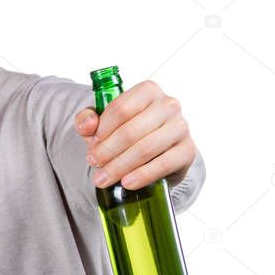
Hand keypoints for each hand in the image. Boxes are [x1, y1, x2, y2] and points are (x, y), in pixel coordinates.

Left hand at [75, 81, 194, 189]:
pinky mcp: (188, 150)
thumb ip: (87, 119)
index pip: (121, 109)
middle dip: (107, 151)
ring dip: (120, 166)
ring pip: (145, 148)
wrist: (155, 152)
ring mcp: (181, 127)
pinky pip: (164, 164)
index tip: (92, 143)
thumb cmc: (126, 130)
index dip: (103, 129)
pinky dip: (142, 175)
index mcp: (148, 91)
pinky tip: (127, 183)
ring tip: (103, 178)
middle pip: (130, 131)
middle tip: (93, 163)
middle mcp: (168, 105)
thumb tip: (86, 127)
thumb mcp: (102, 122)